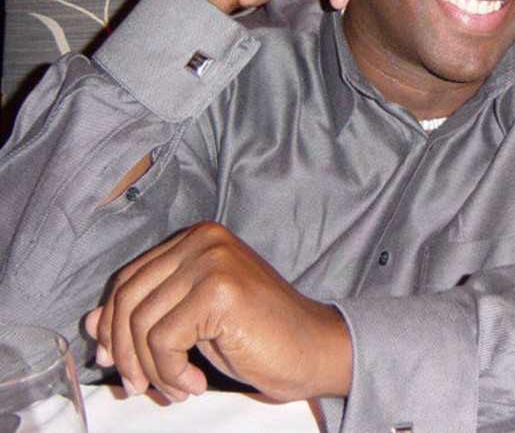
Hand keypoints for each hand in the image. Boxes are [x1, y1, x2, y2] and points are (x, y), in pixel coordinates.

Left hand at [86, 222, 351, 401]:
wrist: (313, 349)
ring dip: (151, 369)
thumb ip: (147, 314)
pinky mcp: (219, 291)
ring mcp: (212, 261)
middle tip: (139, 385)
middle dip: (124, 351)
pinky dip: (171, 373)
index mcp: (198, 238)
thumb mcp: (192, 322)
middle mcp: (204, 240)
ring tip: (176, 388)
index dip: (111, 325)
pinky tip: (194, 383)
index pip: (129, 279)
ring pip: (142, 323)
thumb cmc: (259, 336)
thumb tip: (90, 323)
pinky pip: (164, 340)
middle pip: (128, 298)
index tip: (113, 362)